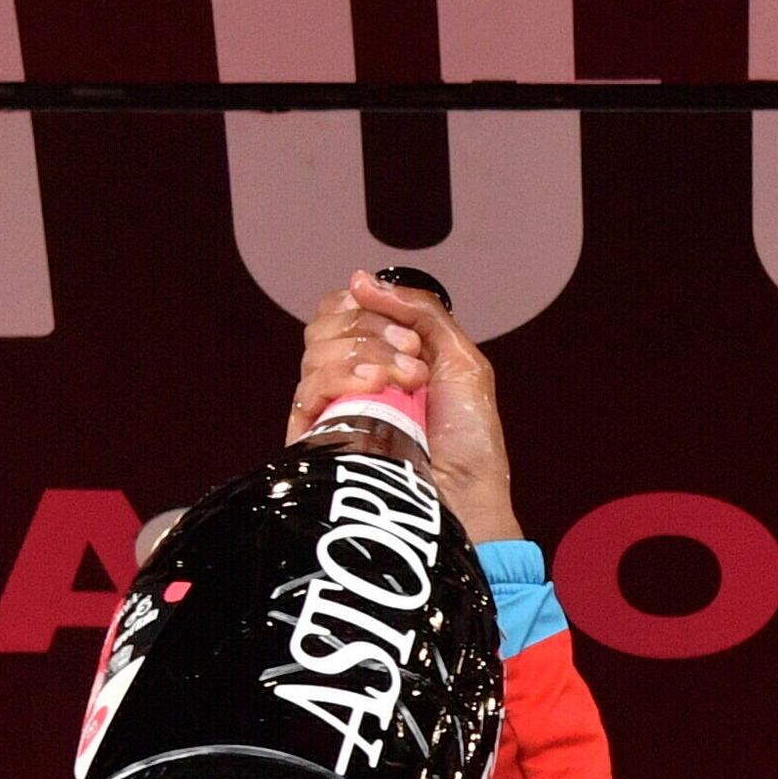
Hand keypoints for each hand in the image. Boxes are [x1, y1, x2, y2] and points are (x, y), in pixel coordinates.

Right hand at [287, 271, 523, 545]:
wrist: (467, 498)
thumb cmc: (470, 441)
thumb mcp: (460, 359)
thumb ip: (419, 310)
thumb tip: (359, 279)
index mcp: (380, 358)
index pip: (343, 310)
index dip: (366, 306)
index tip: (407, 331)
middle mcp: (350, 380)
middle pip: (325, 326)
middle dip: (373, 330)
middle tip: (413, 361)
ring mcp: (331, 410)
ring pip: (315, 353)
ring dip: (368, 355)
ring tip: (408, 384)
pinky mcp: (315, 440)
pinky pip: (307, 389)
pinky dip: (342, 377)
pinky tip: (376, 388)